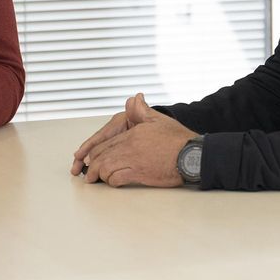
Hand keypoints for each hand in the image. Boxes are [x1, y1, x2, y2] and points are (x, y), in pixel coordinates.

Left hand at [73, 93, 192, 187]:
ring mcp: (133, 160)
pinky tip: (112, 181)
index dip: (93, 152)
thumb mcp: (159, 119)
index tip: (88, 158)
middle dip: (91, 165)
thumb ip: (143, 110)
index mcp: (132, 133)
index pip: (105, 142)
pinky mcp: (139, 174)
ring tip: (97, 179)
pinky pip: (117, 178)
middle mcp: (129, 146)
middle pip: (101, 156)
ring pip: (105, 168)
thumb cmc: (178, 139)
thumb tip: (134, 98)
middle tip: (87, 172)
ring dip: (99, 174)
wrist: (192, 155)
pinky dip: (111, 181)